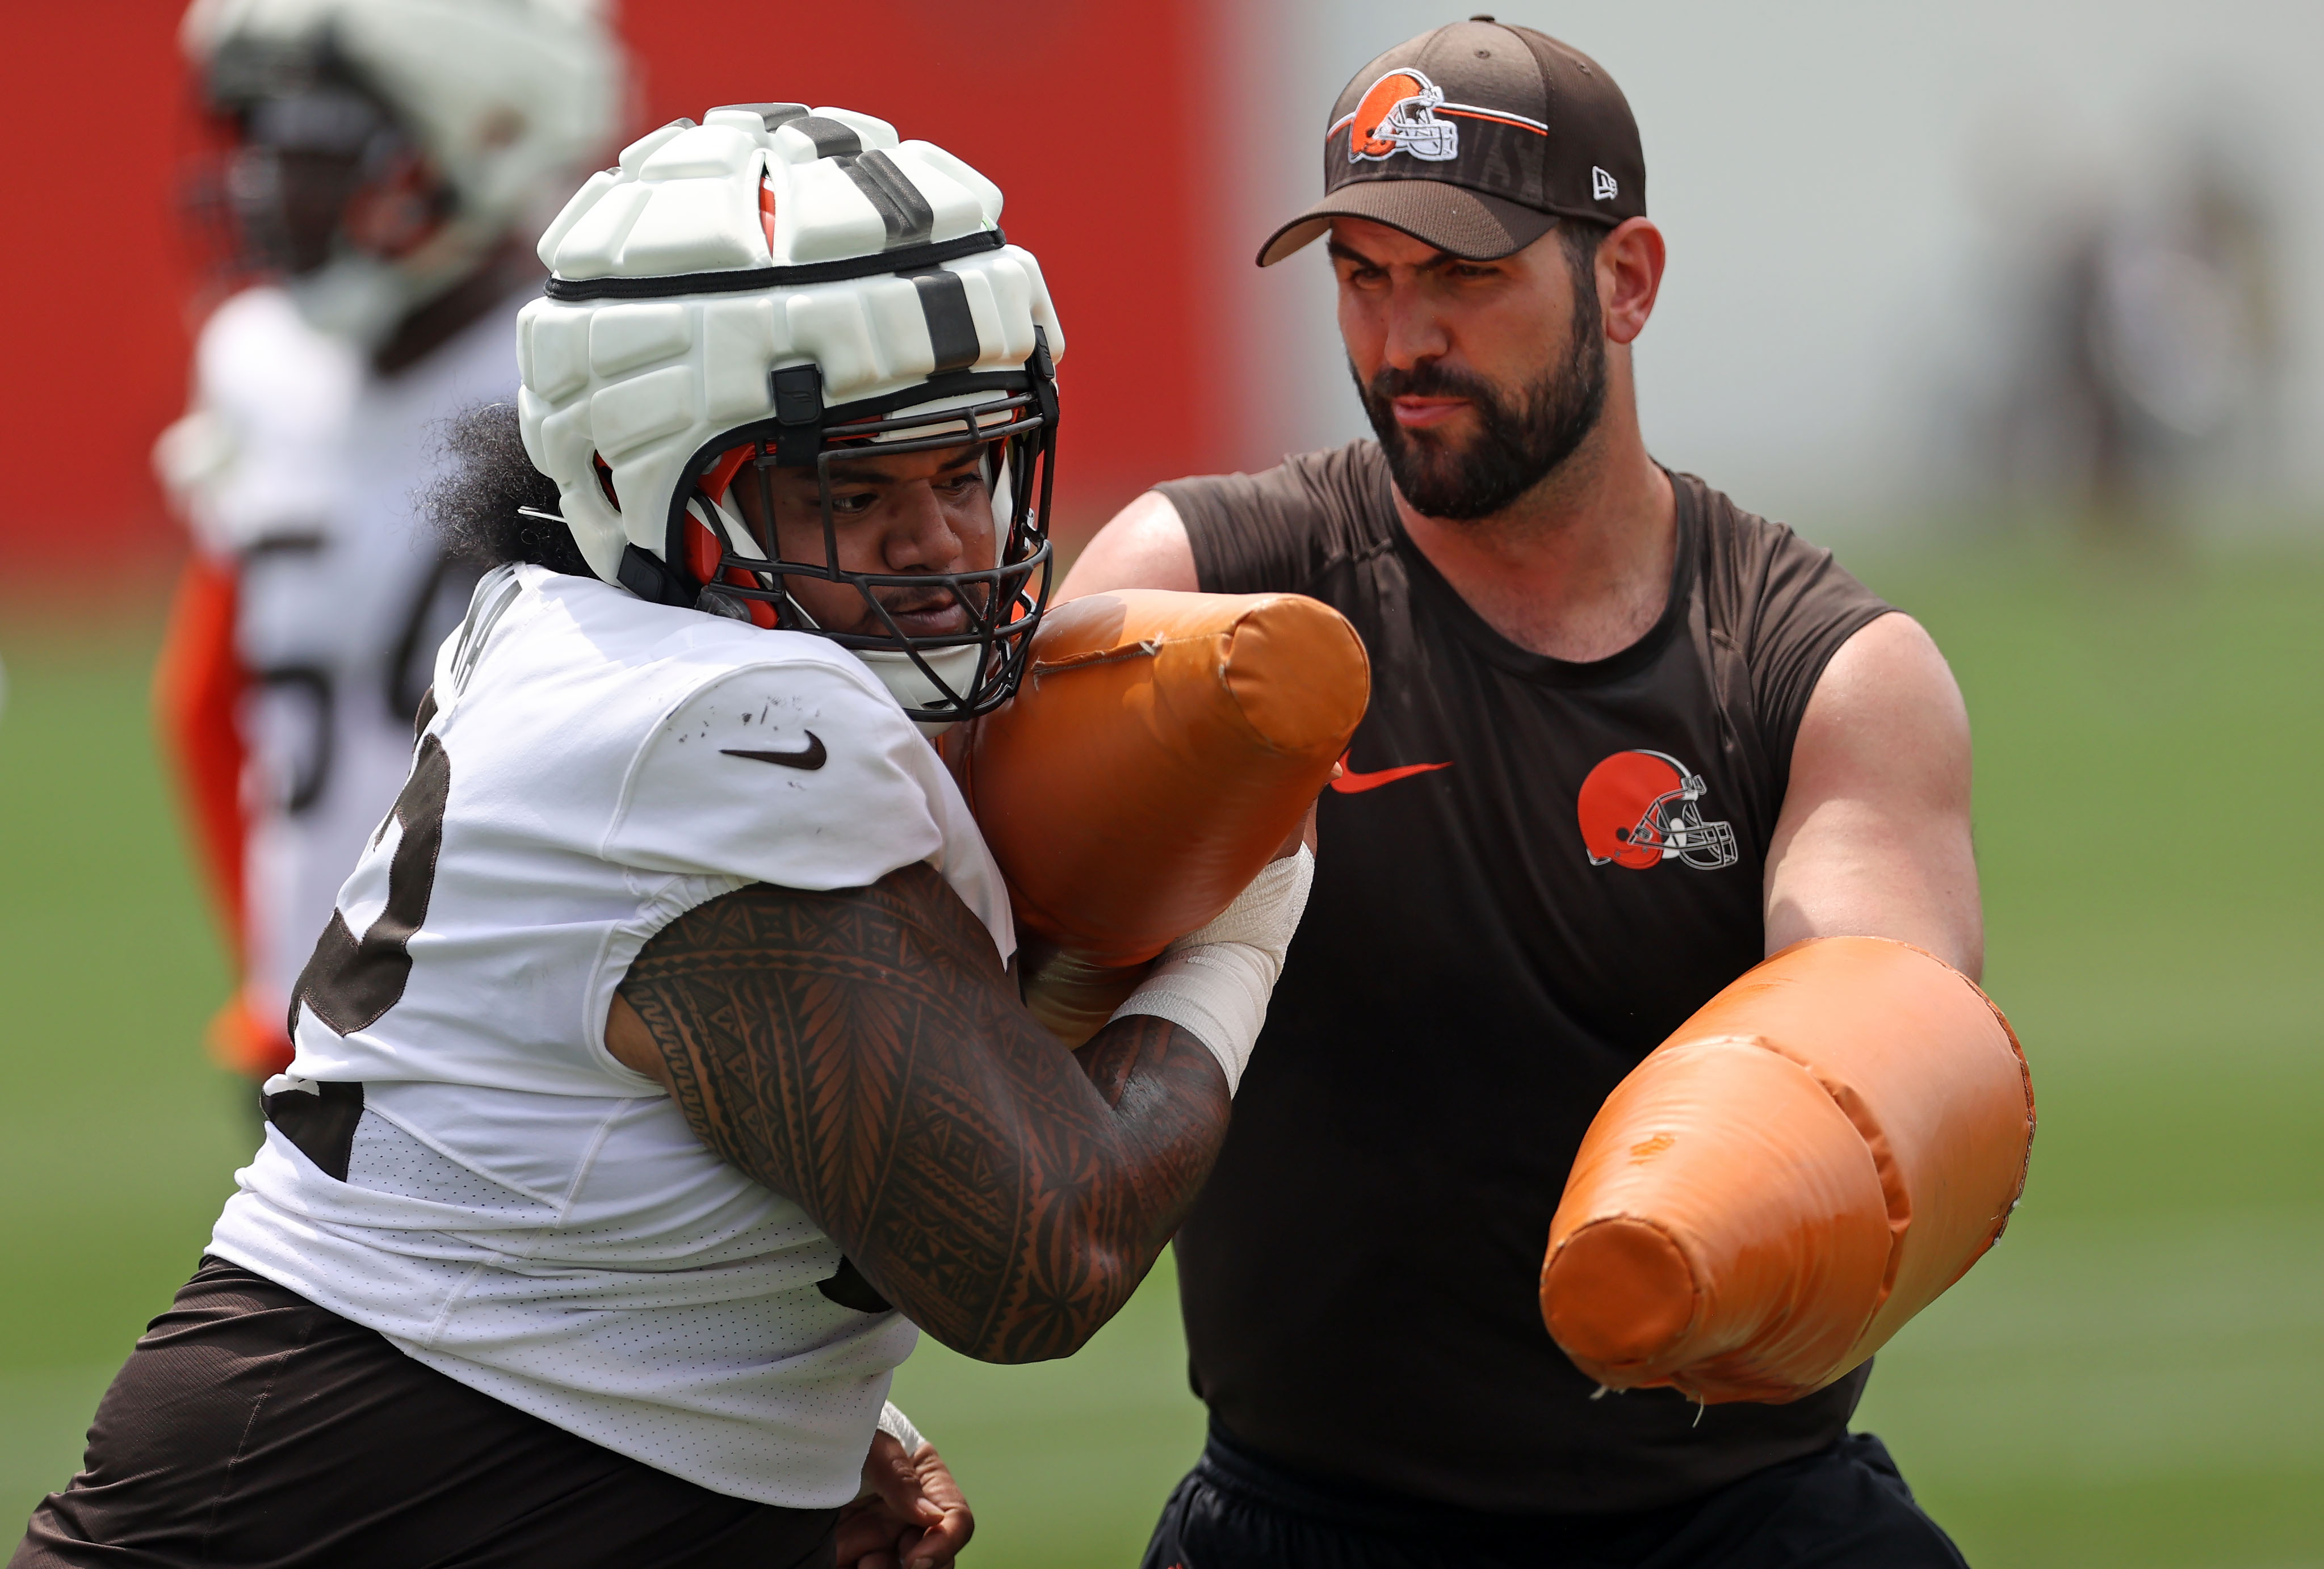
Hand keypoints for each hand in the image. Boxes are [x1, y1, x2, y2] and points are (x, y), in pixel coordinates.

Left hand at [836, 1430, 972, 1568]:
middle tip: (875, 1563)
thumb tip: (933, 1518)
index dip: (944, 1543)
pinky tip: (838, 1559)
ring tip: (858, 1562)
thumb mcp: (872, 1443)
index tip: (916, 1559)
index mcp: (926, 1486)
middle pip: (933, 1558)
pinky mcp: (849, 1553)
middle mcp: (907, 1518)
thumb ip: (900, 1476)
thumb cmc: (841, 1427)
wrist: (794, 1438)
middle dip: (914, 1568)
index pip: (955, 1520)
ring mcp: (879, 1539)